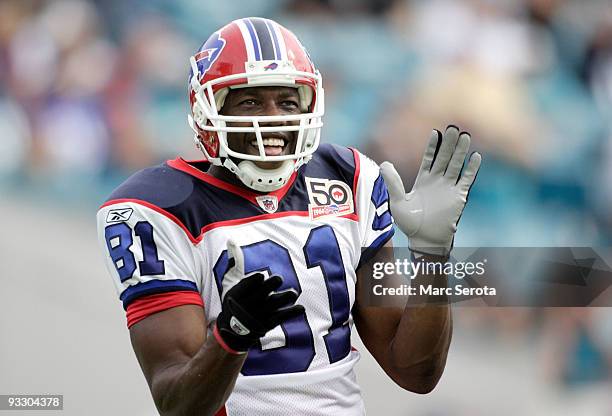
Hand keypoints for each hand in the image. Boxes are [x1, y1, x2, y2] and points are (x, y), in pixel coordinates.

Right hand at [215, 241, 304, 351]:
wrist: (233, 331)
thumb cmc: (234, 300)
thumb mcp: (230, 281)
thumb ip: (234, 261)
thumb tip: (231, 240)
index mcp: (239, 293)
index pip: (250, 283)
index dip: (257, 279)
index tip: (261, 276)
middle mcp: (250, 304)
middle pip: (264, 291)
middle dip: (272, 284)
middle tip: (278, 279)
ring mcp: (260, 314)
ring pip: (275, 304)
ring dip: (285, 298)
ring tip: (292, 293)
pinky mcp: (269, 323)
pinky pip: (282, 317)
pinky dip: (292, 312)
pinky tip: (301, 308)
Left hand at [380, 126, 480, 256]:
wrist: (424, 239)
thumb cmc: (409, 223)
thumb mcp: (397, 201)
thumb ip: (393, 183)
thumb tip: (384, 164)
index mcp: (423, 180)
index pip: (429, 158)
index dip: (432, 146)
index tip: (435, 132)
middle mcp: (437, 181)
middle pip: (445, 157)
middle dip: (449, 143)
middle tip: (454, 127)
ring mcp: (449, 188)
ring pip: (456, 165)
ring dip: (461, 151)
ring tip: (466, 136)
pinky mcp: (458, 197)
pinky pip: (466, 179)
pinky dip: (471, 169)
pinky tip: (476, 156)